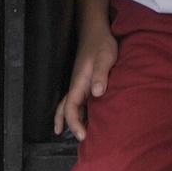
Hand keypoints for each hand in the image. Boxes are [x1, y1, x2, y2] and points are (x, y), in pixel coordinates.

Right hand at [54, 26, 117, 140]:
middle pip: (66, 109)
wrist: (96, 31)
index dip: (74, 122)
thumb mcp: (105, 58)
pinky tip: (88, 114)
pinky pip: (79, 99)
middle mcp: (76, 85)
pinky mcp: (86, 80)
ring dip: (73, 118)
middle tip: (78, 138)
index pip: (70, 107)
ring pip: (71, 104)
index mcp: (79, 83)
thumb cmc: (101, 44)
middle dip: (69, 124)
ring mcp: (80, 83)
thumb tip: (97, 93)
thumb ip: (101, 75)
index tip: (82, 134)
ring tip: (79, 131)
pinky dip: (80, 109)